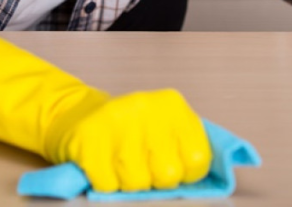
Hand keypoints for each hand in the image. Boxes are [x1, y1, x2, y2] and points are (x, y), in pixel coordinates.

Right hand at [0, 24, 211, 193]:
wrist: (72, 116)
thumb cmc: (126, 131)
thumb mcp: (162, 128)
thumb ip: (187, 147)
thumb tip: (219, 174)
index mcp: (171, 105)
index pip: (197, 160)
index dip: (184, 173)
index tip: (172, 167)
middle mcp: (145, 108)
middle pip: (166, 175)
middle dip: (153, 180)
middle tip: (140, 165)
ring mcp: (116, 123)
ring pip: (136, 183)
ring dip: (126, 183)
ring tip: (119, 164)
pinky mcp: (89, 142)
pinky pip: (108, 185)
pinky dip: (104, 183)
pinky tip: (101, 167)